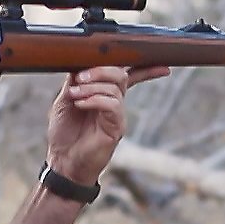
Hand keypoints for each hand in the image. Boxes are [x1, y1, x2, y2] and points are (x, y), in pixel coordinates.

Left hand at [44, 65, 168, 184]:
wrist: (63, 160)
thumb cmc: (64, 132)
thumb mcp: (65, 100)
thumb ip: (74, 81)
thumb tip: (81, 63)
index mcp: (105, 94)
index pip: (128, 76)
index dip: (144, 67)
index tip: (162, 64)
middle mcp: (115, 103)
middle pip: (121, 75)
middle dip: (101, 70)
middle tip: (80, 77)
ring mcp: (117, 115)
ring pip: (115, 88)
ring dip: (92, 86)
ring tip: (75, 95)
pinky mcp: (117, 127)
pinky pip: (113, 105)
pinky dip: (95, 99)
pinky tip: (81, 104)